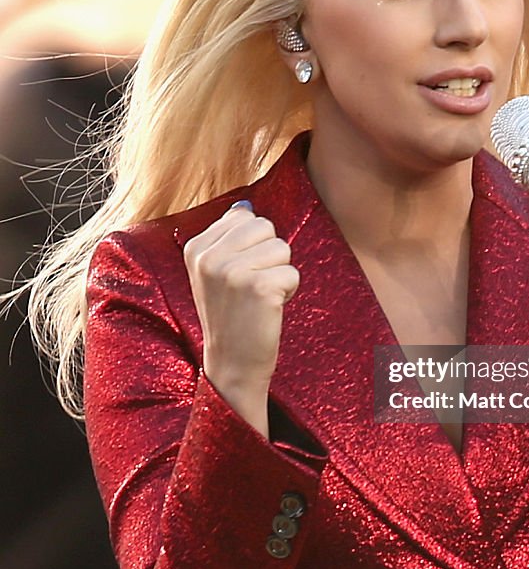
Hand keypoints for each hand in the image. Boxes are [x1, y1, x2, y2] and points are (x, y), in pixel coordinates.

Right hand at [183, 201, 299, 432]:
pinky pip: (293, 273)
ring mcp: (231, 272)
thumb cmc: (231, 314)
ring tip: (259, 299)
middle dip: (269, 256)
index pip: (246, 217)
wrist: (231, 364)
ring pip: (282, 248)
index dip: (253, 246)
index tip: (237, 276)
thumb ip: (229, 236)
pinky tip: (268, 310)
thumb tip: (245, 204)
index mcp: (196, 247)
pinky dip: (289, 292)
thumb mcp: (216, 272)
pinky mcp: (258, 288)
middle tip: (252, 288)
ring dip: (279, 274)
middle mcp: (208, 257)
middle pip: (266, 227)